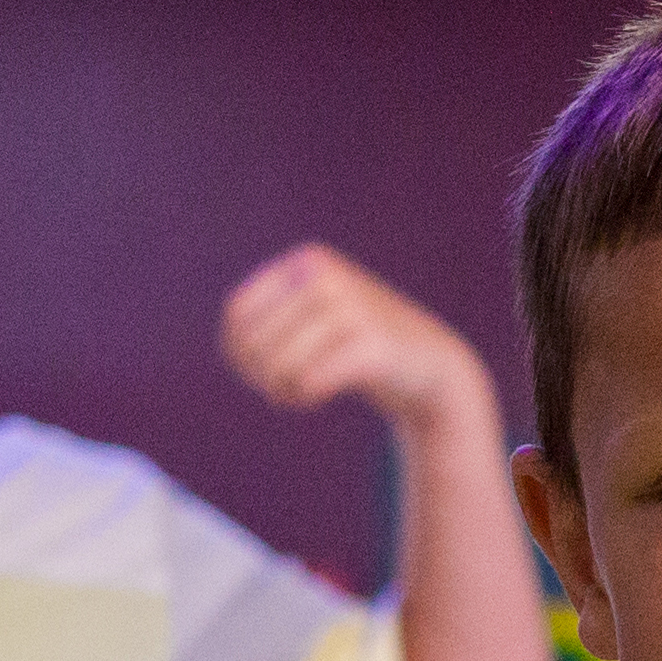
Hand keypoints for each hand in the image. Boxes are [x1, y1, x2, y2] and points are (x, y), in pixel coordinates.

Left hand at [220, 244, 486, 439]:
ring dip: (280, 389)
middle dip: (260, 375)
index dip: (236, 350)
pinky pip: (311, 380)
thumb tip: (231, 344)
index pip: (238, 311)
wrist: (430, 363)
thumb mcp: (315, 318)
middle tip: (280, 389)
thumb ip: (273, 319)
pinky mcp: (373, 344)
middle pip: (256, 341)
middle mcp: (327, 276)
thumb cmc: (359, 345)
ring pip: (281, 363)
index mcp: (308, 262)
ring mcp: (352, 307)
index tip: (255, 372)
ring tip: (296, 394)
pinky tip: (312, 398)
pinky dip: (304, 396)